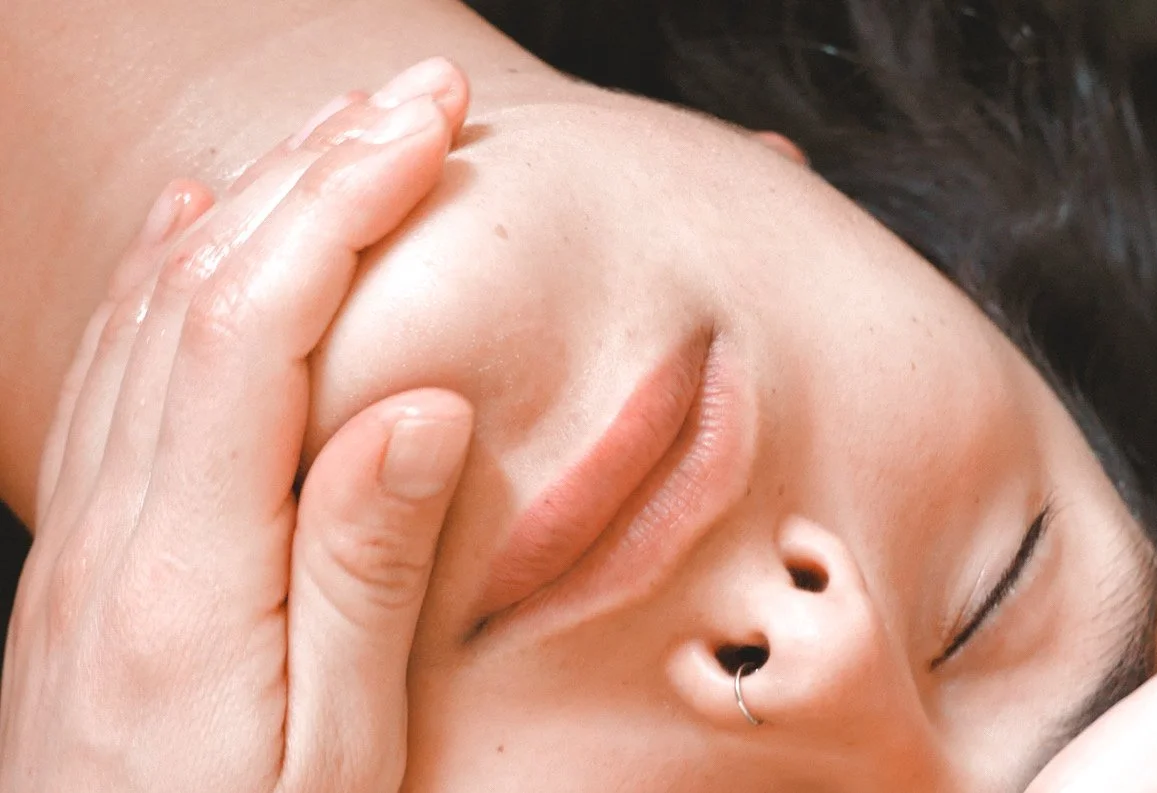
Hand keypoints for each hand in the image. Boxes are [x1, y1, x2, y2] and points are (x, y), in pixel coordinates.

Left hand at [1, 59, 473, 791]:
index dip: (341, 205)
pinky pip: (111, 372)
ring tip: (345, 134)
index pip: (256, 328)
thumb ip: (364, 574)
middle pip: (202, 290)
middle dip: (316, 169)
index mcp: (187, 574)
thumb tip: (420, 409)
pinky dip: (166, 275)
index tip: (423, 127)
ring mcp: (83, 533)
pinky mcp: (84, 549)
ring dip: (255, 201)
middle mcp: (114, 530)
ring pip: (151, 314)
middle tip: (416, 99)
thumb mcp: (339, 753)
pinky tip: (199, 228)